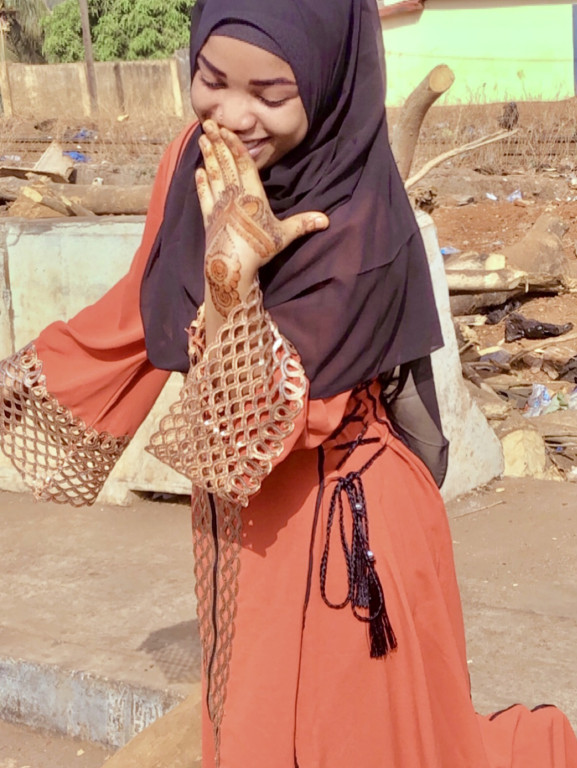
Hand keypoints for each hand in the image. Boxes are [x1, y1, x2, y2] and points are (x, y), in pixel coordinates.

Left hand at [196, 120, 328, 317]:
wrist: (231, 266)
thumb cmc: (259, 249)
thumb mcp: (284, 236)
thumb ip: (303, 224)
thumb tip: (326, 220)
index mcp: (253, 194)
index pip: (244, 163)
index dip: (235, 145)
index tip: (226, 129)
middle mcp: (233, 195)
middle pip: (225, 163)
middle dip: (217, 142)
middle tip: (209, 124)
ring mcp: (218, 205)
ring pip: (213, 175)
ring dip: (208, 156)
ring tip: (202, 139)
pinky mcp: (208, 217)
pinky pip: (203, 195)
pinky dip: (201, 182)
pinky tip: (198, 171)